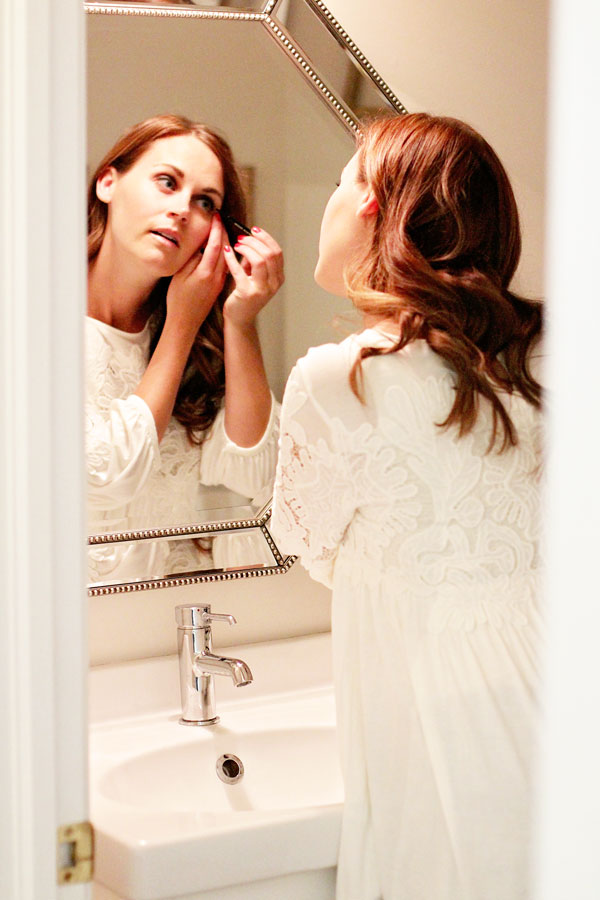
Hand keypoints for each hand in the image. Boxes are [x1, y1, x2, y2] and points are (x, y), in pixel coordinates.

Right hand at [165, 213, 226, 332]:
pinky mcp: (219, 286)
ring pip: (227, 257)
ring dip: (226, 242)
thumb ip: (191, 259)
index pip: (215, 244)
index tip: (215, 216)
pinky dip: (225, 253)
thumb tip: (200, 244)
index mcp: (205, 272)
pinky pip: (225, 265)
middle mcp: (216, 276)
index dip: (216, 228)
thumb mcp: (179, 276)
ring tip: (222, 229)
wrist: (185, 323)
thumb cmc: (178, 300)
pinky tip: (222, 248)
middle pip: (225, 249)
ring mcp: (219, 282)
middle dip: (223, 231)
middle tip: (220, 218)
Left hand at [222, 227, 283, 326]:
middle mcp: (273, 284)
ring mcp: (262, 290)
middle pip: (269, 254)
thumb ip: (255, 260)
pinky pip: (239, 270)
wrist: (239, 319)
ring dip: (246, 248)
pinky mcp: (247, 293)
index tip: (254, 230)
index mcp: (278, 278)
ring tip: (236, 245)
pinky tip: (227, 251)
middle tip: (242, 237)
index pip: (277, 252)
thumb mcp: (255, 276)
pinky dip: (232, 258)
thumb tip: (250, 239)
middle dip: (254, 241)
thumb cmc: (246, 296)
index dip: (266, 238)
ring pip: (259, 260)